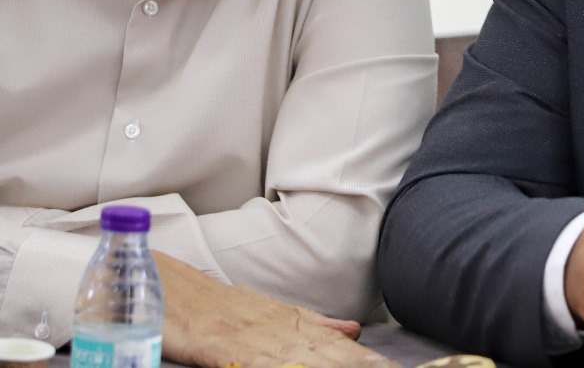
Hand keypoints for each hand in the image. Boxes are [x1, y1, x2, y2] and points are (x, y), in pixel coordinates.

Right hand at [154, 252, 388, 367]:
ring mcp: (246, 335)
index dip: (365, 360)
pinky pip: (253, 360)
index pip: (335, 346)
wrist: (159, 282)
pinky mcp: (217, 344)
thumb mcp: (264, 311)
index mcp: (286, 320)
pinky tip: (299, 367)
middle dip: (357, 366)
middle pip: (324, 354)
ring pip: (298, 357)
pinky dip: (278, 364)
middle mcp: (272, 326)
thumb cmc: (210, 304)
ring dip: (331, 364)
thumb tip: (353, 331)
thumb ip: (309, 323)